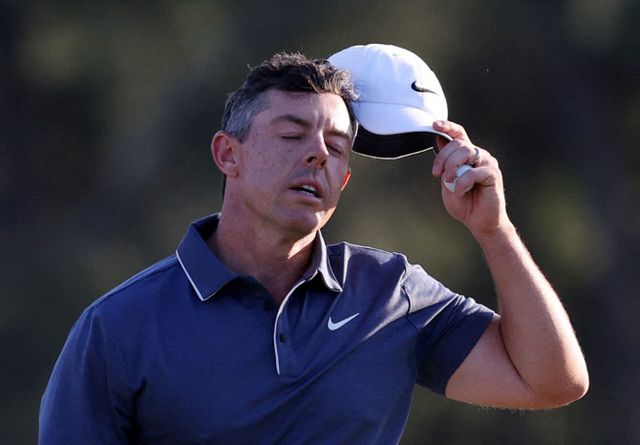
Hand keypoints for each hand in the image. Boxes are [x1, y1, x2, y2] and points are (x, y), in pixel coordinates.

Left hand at [431, 120, 508, 235]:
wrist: (479, 222)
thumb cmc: (464, 203)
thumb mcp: (447, 182)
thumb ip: (444, 165)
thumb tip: (439, 141)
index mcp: (467, 156)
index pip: (459, 134)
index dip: (447, 127)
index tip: (434, 125)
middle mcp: (478, 156)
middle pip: (458, 144)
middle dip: (443, 158)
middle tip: (437, 174)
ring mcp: (487, 163)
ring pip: (466, 152)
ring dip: (452, 166)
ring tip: (448, 181)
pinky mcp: (493, 174)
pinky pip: (474, 171)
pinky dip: (463, 182)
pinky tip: (461, 191)